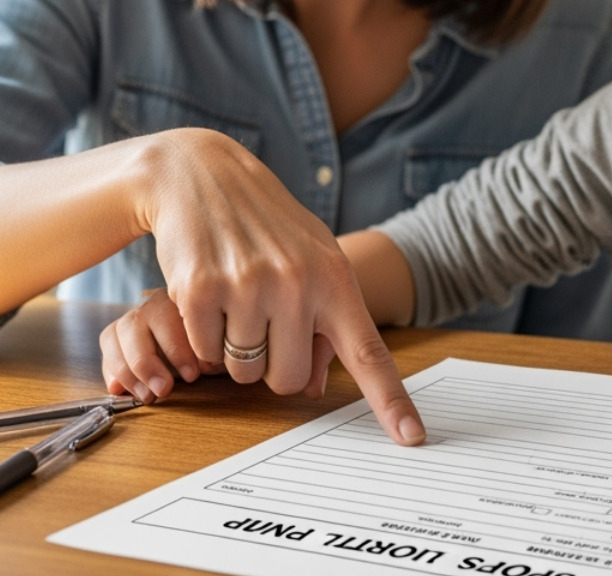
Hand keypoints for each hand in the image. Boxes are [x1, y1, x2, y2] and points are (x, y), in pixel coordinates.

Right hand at [114, 129, 425, 444]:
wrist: (201, 173)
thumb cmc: (265, 222)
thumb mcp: (311, 256)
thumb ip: (326, 316)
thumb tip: (321, 385)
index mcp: (334, 277)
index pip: (369, 352)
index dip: (391, 400)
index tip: (412, 437)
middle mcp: (296, 283)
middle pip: (289, 380)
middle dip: (273, 363)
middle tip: (263, 321)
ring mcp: (247, 286)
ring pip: (244, 372)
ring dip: (234, 350)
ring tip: (234, 299)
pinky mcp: (199, 290)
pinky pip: (204, 352)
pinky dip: (202, 335)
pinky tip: (207, 292)